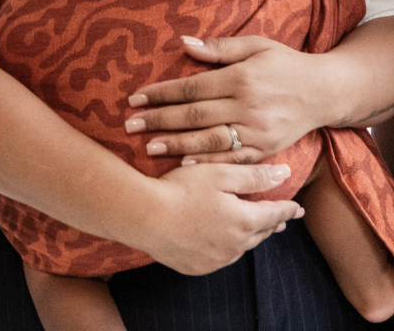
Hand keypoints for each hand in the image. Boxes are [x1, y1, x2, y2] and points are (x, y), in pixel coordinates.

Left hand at [125, 36, 327, 163]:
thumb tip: (183, 43)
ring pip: (210, 141)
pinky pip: (233, 160)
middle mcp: (248, 106)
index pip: (192, 88)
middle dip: (159, 120)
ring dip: (177, 145)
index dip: (161, 94)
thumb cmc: (284, 63)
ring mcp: (258, 131)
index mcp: (241, 78)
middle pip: (195, 116)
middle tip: (130, 125)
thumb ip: (219, 48)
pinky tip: (185, 166)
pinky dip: (209, 164)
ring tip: (149, 147)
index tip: (135, 99)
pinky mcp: (266, 149)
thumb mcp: (256, 45)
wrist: (325, 91)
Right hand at [133, 161, 303, 274]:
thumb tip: (285, 174)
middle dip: (269, 223)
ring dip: (246, 236)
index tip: (298, 208)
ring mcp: (217, 259)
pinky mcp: (198, 267)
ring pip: (240, 247)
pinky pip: (218, 257)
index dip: (288, 209)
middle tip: (277, 218)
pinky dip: (223, 247)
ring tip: (246, 228)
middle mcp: (236, 245)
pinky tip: (216, 240)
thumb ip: (253, 176)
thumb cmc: (180, 189)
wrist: (144, 216)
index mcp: (245, 220)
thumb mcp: (218, 174)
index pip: (276, 214)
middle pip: (260, 233)